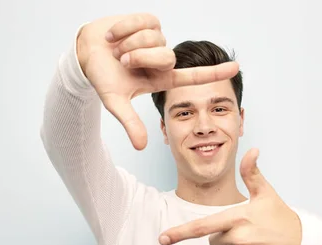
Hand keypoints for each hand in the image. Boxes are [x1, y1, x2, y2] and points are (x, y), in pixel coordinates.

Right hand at [76, 13, 238, 149]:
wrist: (86, 53)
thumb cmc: (103, 77)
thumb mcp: (116, 102)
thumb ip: (131, 123)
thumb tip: (141, 146)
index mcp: (161, 78)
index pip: (193, 76)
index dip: (214, 72)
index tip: (235, 67)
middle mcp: (163, 59)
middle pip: (168, 56)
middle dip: (140, 58)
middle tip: (123, 62)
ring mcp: (157, 40)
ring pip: (155, 38)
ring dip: (130, 43)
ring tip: (117, 49)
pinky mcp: (148, 21)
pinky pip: (144, 22)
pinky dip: (124, 28)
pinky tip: (114, 35)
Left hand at [159, 149, 302, 244]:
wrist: (304, 244)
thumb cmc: (280, 217)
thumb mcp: (266, 194)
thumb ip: (252, 173)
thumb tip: (252, 150)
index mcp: (238, 218)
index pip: (203, 226)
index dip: (180, 233)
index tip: (162, 239)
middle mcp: (240, 239)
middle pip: (213, 242)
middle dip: (225, 237)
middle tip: (248, 232)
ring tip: (255, 244)